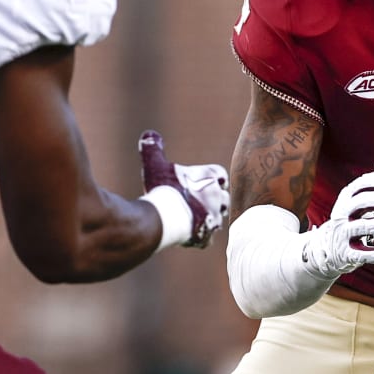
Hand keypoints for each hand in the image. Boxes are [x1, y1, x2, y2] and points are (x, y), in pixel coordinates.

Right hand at [138, 130, 230, 247]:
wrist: (166, 217)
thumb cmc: (162, 188)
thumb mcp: (155, 164)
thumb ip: (153, 149)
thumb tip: (149, 134)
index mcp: (208, 177)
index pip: (220, 174)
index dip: (214, 178)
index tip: (205, 181)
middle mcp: (216, 197)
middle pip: (224, 198)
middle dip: (214, 201)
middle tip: (199, 202)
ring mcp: (213, 218)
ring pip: (217, 219)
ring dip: (208, 219)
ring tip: (194, 219)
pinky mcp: (205, 236)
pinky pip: (207, 239)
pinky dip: (199, 238)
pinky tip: (189, 236)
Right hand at [301, 135, 373, 278]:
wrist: (326, 249)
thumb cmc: (356, 215)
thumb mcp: (368, 191)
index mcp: (349, 194)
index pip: (369, 182)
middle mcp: (343, 211)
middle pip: (366, 201)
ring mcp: (343, 234)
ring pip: (364, 226)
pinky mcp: (346, 255)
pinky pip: (364, 254)